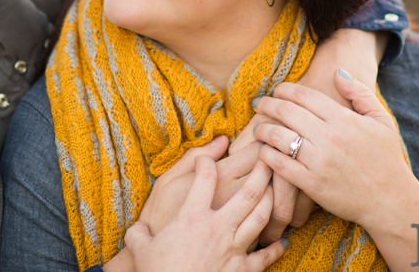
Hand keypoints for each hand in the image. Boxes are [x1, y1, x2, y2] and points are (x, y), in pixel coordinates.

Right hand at [124, 155, 288, 271]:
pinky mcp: (242, 270)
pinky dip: (275, 248)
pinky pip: (265, 256)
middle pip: (249, 191)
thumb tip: (137, 228)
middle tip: (266, 158)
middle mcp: (217, 227)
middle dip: (261, 171)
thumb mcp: (139, 247)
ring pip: (261, 217)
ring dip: (271, 200)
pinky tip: (281, 241)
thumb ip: (139, 232)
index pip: (205, 176)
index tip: (206, 160)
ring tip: (274, 188)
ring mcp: (233, 248)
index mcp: (191, 216)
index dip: (206, 161)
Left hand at [227, 29, 382, 240]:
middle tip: (259, 104)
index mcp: (344, 119)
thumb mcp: (382, 121)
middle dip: (267, 104)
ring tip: (258, 129)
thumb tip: (337, 72)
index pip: (304, 95)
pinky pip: (279, 164)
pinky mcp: (312, 184)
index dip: (285, 89)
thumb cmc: (386, 159)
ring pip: (279, 137)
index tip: (277, 91)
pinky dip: (267, 155)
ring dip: (262, 129)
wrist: (391, 202)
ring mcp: (319, 161)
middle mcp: (330, 137)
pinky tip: (264, 151)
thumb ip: (360, 93)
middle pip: (286, 112)